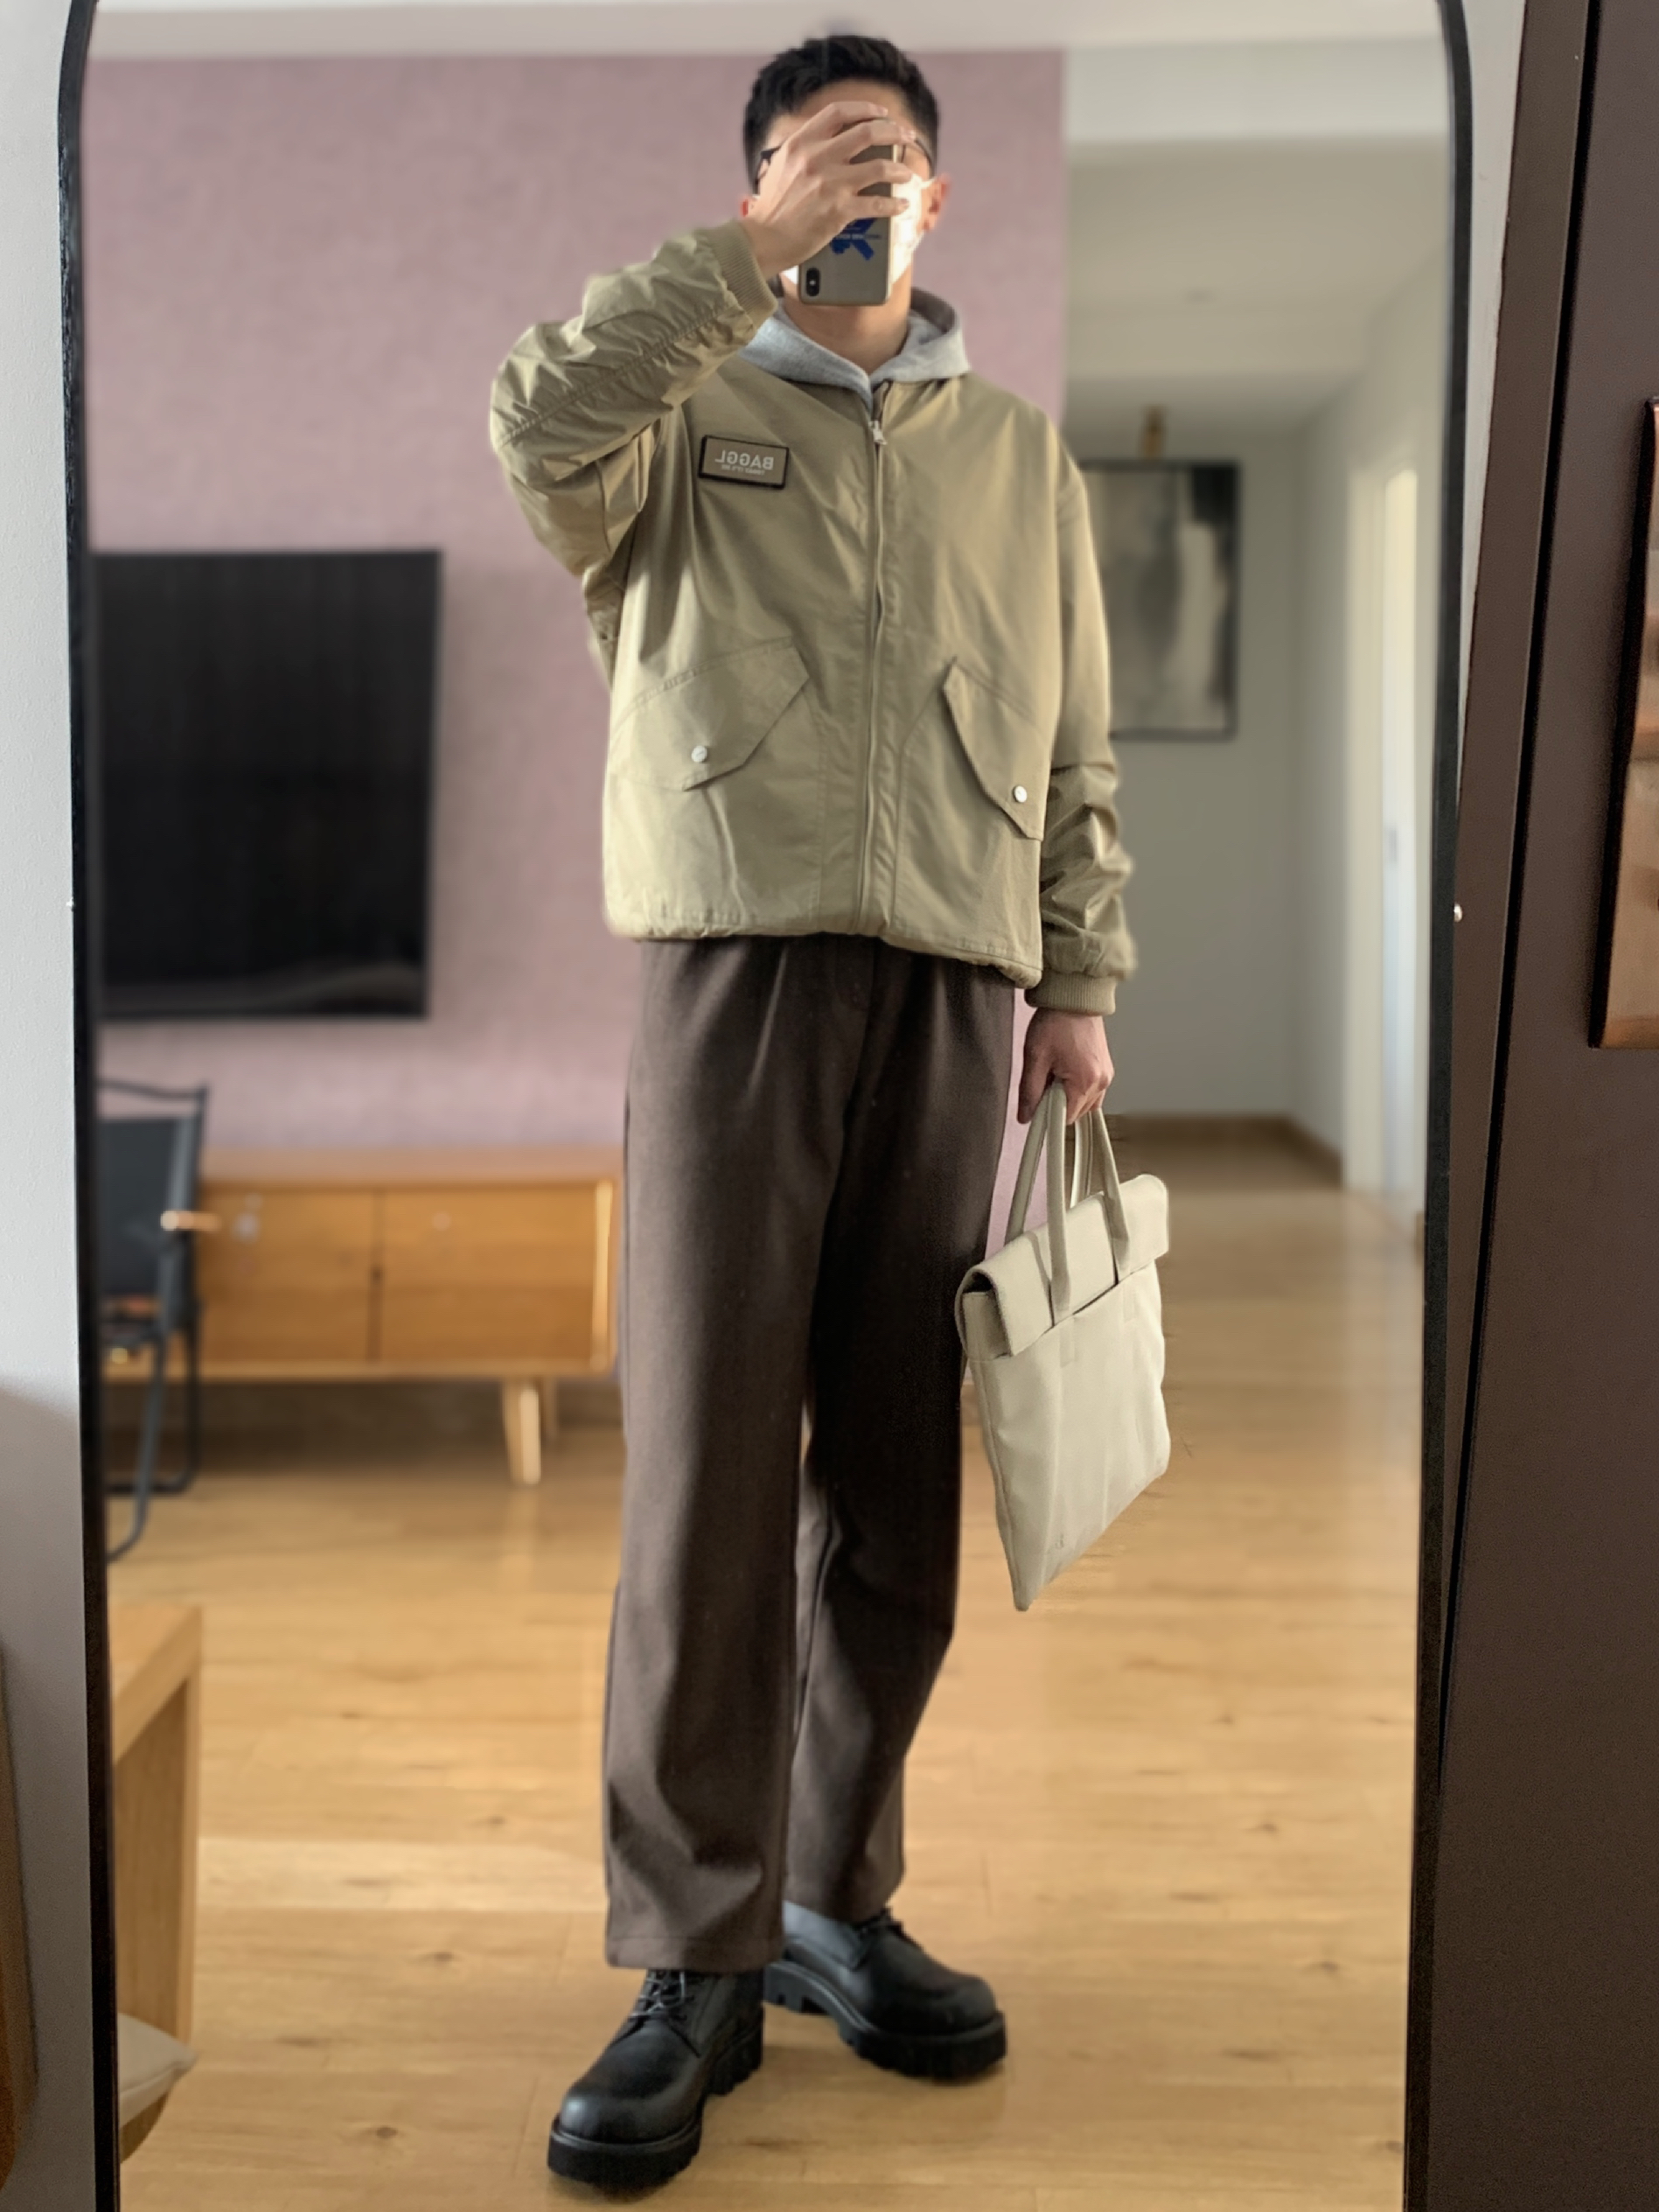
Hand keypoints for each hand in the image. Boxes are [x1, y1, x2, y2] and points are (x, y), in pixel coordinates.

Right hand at [739, 101, 921, 281]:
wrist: (763, 239)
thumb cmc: (772, 206)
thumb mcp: (781, 164)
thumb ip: (804, 149)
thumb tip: (826, 140)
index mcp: (802, 142)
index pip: (840, 112)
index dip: (866, 109)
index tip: (882, 114)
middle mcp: (817, 157)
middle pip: (867, 133)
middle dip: (894, 133)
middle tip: (907, 138)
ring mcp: (830, 184)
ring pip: (879, 167)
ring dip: (899, 170)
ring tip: (907, 174)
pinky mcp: (839, 211)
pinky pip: (876, 204)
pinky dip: (894, 205)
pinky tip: (902, 206)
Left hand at [1018, 1010, 1114, 1124]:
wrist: (1075, 998)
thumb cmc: (1057, 1021)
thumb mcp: (1035, 1057)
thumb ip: (1030, 1091)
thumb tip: (1026, 1116)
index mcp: (1086, 1082)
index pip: (1064, 1118)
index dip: (1047, 1113)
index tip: (1036, 1102)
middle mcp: (1101, 1082)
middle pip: (1074, 1112)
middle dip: (1057, 1102)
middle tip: (1045, 1078)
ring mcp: (1106, 1075)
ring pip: (1083, 1103)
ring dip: (1067, 1095)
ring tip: (1056, 1071)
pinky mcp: (1105, 1069)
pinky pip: (1090, 1091)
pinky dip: (1076, 1087)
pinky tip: (1065, 1069)